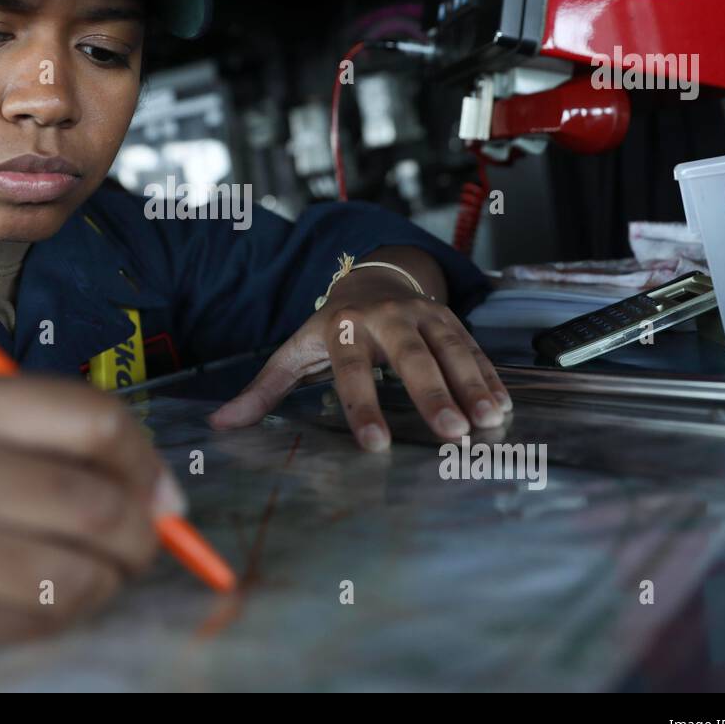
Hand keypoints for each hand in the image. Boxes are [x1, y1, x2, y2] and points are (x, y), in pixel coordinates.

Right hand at [0, 373, 184, 655]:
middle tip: (141, 543)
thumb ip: (57, 436)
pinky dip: (65, 616)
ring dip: (108, 582)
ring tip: (99, 574)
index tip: (159, 492)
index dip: (146, 461)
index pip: (96, 421)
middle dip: (141, 535)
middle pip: (96, 506)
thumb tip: (162, 495)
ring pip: (74, 578)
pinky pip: (35, 625)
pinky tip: (51, 598)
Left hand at [207, 266, 510, 450]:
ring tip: (488, 421)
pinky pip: (473, 349)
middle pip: (411, 358)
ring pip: (450, 350)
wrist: (372, 278)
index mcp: (343, 328)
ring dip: (472, 384)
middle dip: (432, 394)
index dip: (361, 406)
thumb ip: (264, 390)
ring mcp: (423, 316)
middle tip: (452, 433)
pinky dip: (489, 376)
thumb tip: (220, 425)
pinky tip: (504, 405)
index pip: (351, 371)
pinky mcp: (451, 320)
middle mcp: (386, 319)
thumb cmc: (329, 328)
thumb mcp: (295, 351)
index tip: (375, 445)